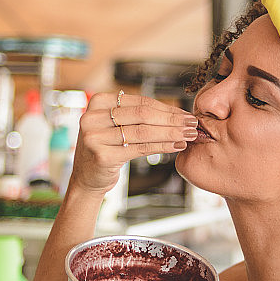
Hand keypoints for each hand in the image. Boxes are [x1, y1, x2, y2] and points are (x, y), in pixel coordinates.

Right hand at [69, 92, 197, 193]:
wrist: (87, 178)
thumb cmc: (107, 149)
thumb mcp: (116, 126)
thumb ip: (137, 116)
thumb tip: (176, 113)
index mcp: (98, 102)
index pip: (140, 102)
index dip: (166, 108)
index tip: (185, 114)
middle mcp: (92, 117)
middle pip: (143, 115)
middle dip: (172, 120)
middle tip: (192, 124)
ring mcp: (95, 137)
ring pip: (143, 132)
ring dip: (171, 133)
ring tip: (188, 135)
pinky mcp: (102, 156)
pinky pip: (139, 148)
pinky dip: (162, 146)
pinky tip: (176, 146)